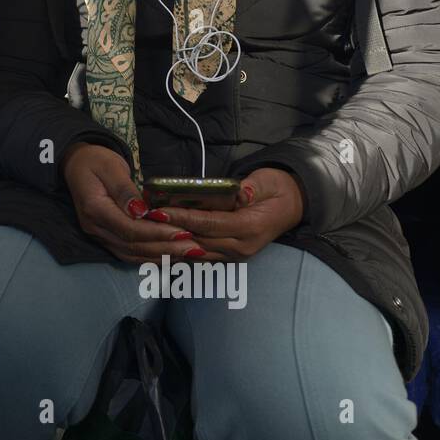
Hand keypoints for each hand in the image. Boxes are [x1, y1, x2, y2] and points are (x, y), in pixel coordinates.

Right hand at [62, 143, 203, 262]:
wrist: (77, 164)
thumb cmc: (96, 161)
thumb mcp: (111, 166)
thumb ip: (125, 190)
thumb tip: (141, 211)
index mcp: (95, 209)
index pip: (130, 229)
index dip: (157, 233)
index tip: (183, 232)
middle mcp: (95, 228)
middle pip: (133, 246)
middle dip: (165, 248)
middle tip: (194, 247)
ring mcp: (99, 235)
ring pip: (132, 254)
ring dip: (161, 256)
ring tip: (188, 253)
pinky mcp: (106, 237)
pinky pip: (129, 253)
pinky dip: (150, 257)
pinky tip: (169, 255)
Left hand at [151, 167, 304, 259]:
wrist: (295, 205)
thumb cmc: (278, 189)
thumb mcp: (267, 182)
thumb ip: (251, 188)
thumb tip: (238, 193)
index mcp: (250, 228)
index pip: (209, 224)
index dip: (182, 218)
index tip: (158, 211)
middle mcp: (242, 247)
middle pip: (198, 240)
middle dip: (169, 231)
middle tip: (144, 220)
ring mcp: (237, 256)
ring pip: (197, 252)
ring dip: (172, 243)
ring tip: (147, 232)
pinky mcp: (232, 257)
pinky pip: (203, 256)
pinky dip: (182, 250)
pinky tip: (162, 243)